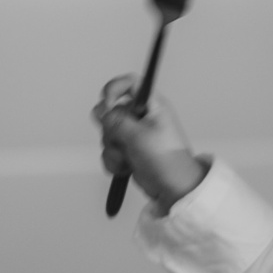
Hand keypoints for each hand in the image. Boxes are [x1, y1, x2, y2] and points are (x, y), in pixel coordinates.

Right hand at [92, 75, 209, 211]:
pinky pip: (109, 151)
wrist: (173, 188)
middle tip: (124, 140)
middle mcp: (141, 117)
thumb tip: (99, 111)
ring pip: (107, 134)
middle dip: (111, 130)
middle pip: (111, 111)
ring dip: (114, 150)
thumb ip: (116, 121)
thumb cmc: (167, 160)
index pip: (130, 83)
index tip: (106, 103)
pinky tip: (127, 168)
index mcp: (151, 106)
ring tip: (130, 159)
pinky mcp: (127, 151)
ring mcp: (133, 135)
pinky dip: (114, 162)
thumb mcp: (139, 136)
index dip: (114, 89)